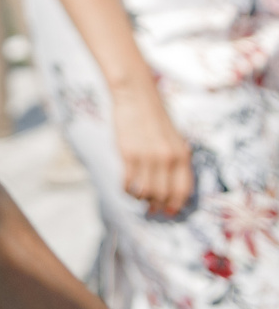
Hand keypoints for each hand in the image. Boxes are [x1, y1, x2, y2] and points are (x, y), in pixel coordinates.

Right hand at [110, 79, 194, 218]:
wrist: (136, 96)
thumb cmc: (155, 118)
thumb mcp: (174, 139)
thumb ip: (176, 160)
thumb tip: (171, 185)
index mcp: (182, 155)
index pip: (183, 189)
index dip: (176, 205)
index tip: (169, 212)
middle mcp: (166, 158)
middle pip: (163, 194)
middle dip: (157, 206)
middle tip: (151, 210)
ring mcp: (147, 156)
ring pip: (145, 191)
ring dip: (140, 198)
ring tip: (137, 197)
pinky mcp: (127, 153)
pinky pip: (127, 181)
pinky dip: (126, 189)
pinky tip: (125, 188)